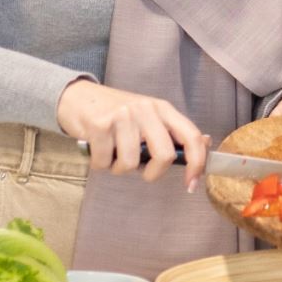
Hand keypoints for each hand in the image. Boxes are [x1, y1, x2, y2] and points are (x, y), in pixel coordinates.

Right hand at [56, 79, 207, 189]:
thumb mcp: (149, 117)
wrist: (77, 97)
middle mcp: (146, 109)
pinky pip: (105, 162)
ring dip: (119, 168)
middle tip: (141, 171)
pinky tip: (98, 150)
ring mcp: (123, 116)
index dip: (197, 163)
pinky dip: (100, 164)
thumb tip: (204, 145)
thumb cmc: (116, 112)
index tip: (191, 184)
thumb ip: (172, 133)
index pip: (191, 136)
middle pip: (165, 155)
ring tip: (113, 154)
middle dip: (153, 173)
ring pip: (130, 163)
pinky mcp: (100, 124)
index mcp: (163, 109)